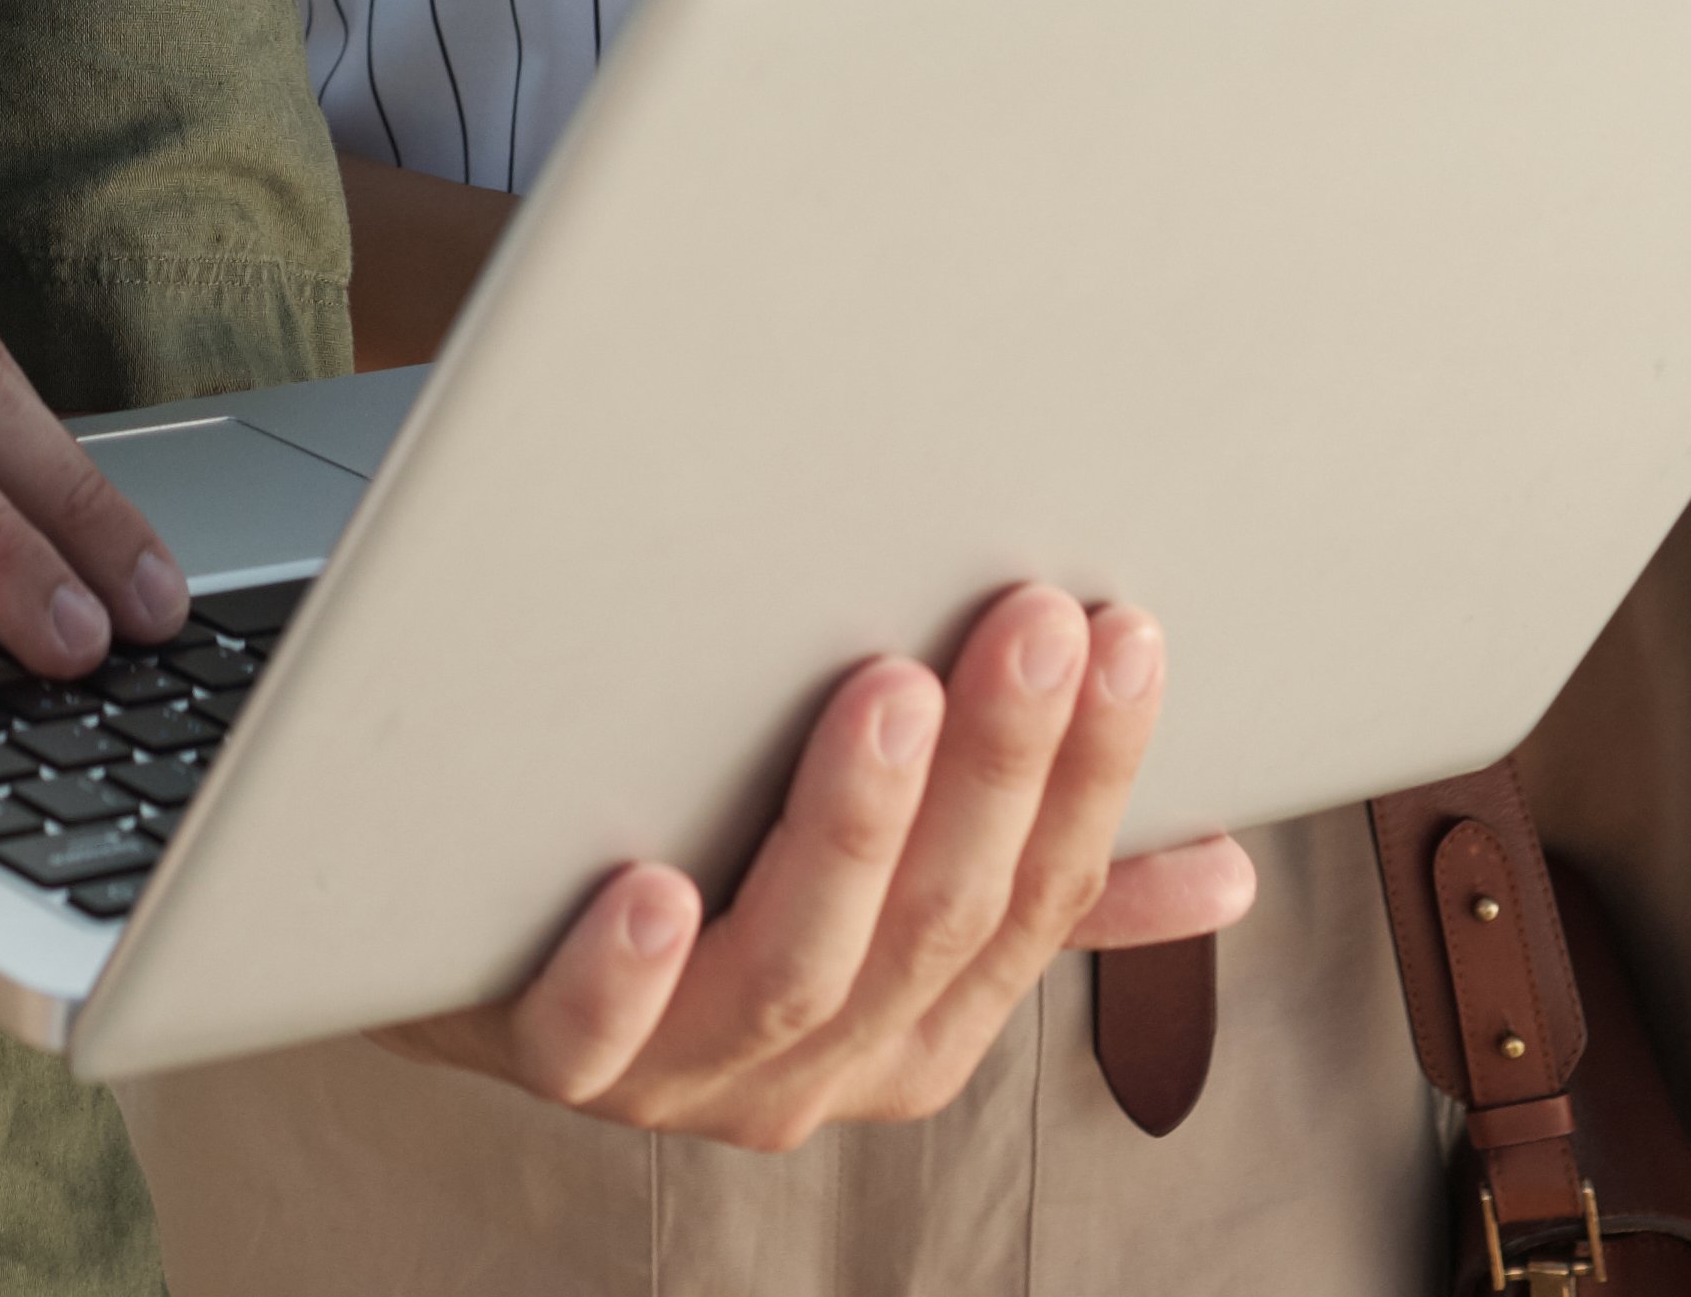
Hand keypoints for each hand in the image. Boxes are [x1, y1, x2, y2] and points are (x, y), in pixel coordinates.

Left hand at [370, 585, 1242, 1147]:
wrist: (465, 946)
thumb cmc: (705, 875)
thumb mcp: (885, 886)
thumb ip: (1033, 878)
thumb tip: (1225, 871)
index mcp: (924, 1022)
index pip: (1042, 898)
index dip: (1092, 772)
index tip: (1122, 631)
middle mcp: (821, 1065)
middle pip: (934, 923)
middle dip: (996, 768)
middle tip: (1024, 619)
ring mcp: (685, 1071)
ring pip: (791, 972)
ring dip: (848, 830)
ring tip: (882, 692)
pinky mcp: (549, 1057)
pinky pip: (592, 1039)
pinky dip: (627, 973)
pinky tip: (650, 892)